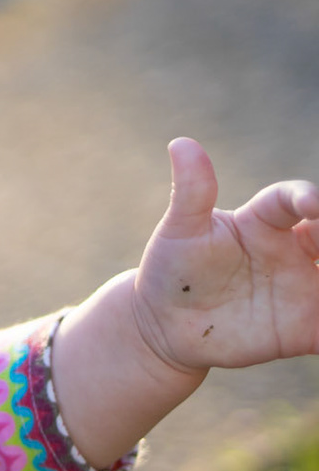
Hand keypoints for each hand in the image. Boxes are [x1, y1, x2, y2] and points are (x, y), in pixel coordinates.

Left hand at [130, 138, 318, 372]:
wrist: (166, 326)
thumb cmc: (172, 270)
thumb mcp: (179, 232)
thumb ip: (190, 191)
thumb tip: (181, 143)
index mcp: (265, 220)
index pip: (293, 200)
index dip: (306, 197)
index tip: (313, 203)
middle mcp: (295, 250)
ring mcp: (305, 287)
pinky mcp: (308, 327)